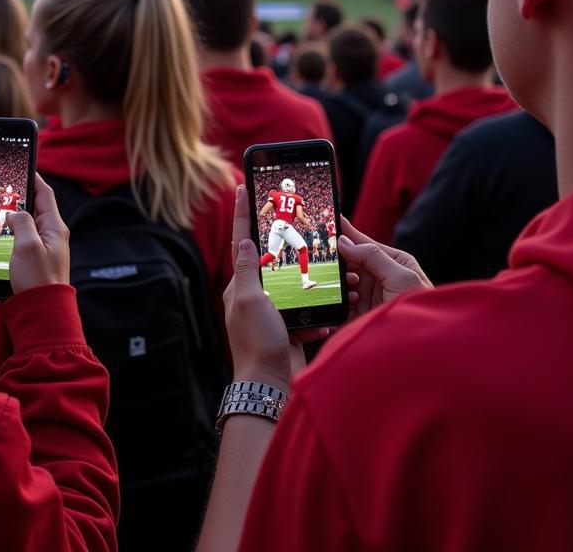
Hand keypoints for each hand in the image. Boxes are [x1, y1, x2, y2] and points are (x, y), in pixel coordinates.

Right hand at [8, 173, 69, 293]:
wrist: (41, 313)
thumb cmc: (37, 281)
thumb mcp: (27, 246)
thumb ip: (21, 222)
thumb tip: (15, 213)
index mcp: (54, 227)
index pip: (44, 194)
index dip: (33, 178)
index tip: (22, 165)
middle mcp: (51, 235)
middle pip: (35, 207)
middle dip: (19, 196)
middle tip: (2, 187)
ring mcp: (43, 247)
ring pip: (27, 223)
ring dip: (13, 215)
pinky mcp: (34, 259)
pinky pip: (22, 238)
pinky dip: (11, 232)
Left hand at [223, 187, 327, 391]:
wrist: (271, 387)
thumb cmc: (257, 343)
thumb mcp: (250, 300)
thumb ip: (248, 269)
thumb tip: (246, 239)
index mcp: (242, 285)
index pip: (242, 240)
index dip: (242, 213)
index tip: (243, 187)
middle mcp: (255, 295)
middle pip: (273, 259)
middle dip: (289, 247)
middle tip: (301, 226)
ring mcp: (273, 311)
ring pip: (295, 283)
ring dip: (312, 283)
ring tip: (331, 279)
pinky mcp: (290, 326)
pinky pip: (307, 309)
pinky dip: (318, 314)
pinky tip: (323, 321)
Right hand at [338, 217, 431, 317]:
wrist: (420, 350)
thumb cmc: (420, 311)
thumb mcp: (402, 278)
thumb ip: (374, 256)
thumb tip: (346, 242)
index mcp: (394, 262)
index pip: (365, 243)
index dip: (347, 233)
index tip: (329, 221)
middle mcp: (380, 277)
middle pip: (350, 263)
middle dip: (342, 264)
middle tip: (333, 263)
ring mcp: (369, 296)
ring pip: (343, 283)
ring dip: (341, 287)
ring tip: (353, 293)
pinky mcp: (360, 315)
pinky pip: (340, 305)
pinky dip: (336, 305)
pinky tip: (340, 306)